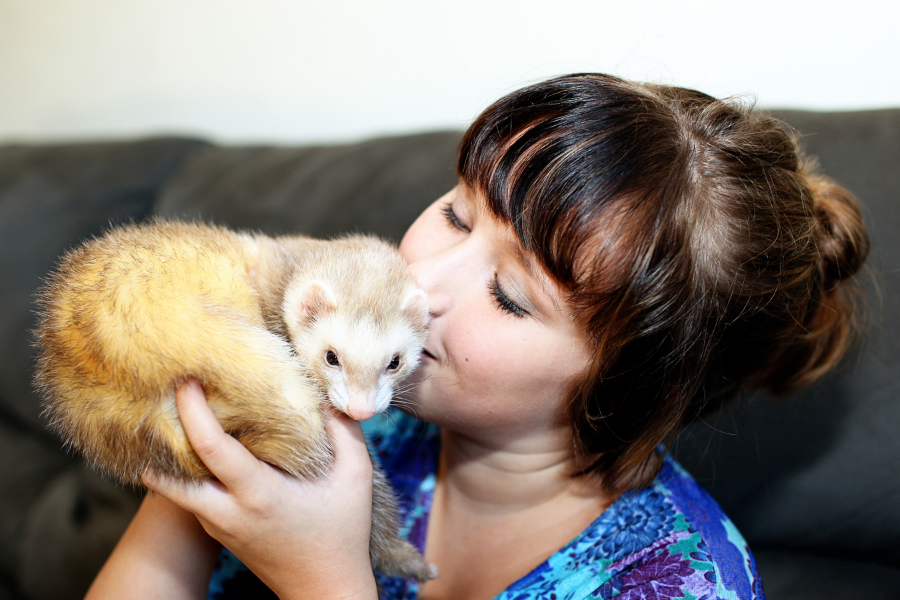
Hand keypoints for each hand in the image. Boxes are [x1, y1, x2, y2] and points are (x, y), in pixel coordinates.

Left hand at [142, 379, 377, 598]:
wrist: (325, 590)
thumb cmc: (344, 531)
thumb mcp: (356, 475)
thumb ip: (344, 430)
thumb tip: (326, 391)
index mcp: (259, 495)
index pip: (211, 448)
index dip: (193, 411)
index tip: (186, 380)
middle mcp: (228, 513)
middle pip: (168, 475)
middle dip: (161, 433)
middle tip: (166, 395)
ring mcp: (219, 527)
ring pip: (173, 488)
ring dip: (169, 453)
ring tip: (178, 415)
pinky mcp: (218, 533)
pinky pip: (187, 498)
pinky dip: (184, 472)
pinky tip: (198, 447)